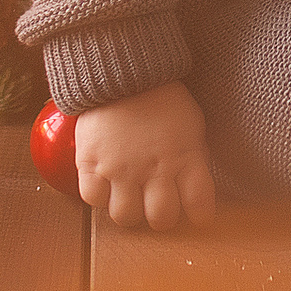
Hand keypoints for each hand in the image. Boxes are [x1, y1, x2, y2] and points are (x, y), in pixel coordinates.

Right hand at [74, 79, 217, 231]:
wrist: (123, 70)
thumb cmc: (162, 96)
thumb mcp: (192, 124)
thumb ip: (193, 157)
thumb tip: (194, 184)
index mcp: (185, 159)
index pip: (199, 206)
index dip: (198, 215)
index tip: (194, 213)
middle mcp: (154, 170)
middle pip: (161, 219)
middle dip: (161, 217)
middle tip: (156, 205)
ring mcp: (120, 169)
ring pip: (126, 217)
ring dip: (130, 211)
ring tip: (130, 198)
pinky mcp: (91, 162)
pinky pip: (92, 199)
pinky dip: (99, 197)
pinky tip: (105, 185)